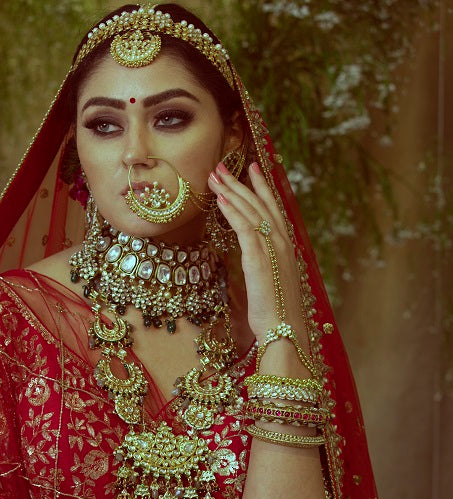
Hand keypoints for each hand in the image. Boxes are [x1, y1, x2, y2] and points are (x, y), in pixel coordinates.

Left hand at [207, 160, 303, 343]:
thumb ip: (265, 265)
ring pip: (250, 211)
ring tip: (215, 176)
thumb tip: (255, 261)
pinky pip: (244, 227)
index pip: (273, 208)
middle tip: (221, 166)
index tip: (250, 169)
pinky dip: (232, 211)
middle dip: (239, 183)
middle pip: (259, 204)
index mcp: (286, 246)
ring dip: (231, 191)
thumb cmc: (277, 312)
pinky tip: (221, 199)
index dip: (261, 187)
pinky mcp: (259, 257)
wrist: (283, 329)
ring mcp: (272, 248)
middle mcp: (282, 242)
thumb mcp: (272, 282)